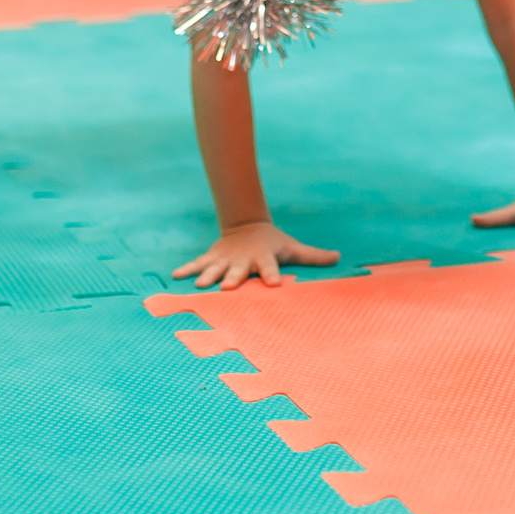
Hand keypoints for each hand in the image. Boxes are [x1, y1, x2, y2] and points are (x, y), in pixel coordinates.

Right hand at [172, 221, 338, 290]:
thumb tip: (339, 257)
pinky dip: (187, 269)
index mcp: (264, 257)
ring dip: (207, 276)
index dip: (273, 274)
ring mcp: (225, 259)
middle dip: (233, 278)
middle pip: (238, 270)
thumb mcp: (292, 247)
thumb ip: (314, 256)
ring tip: (199, 285)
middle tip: (227, 287)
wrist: (246, 226)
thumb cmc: (273, 243)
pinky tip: (175, 276)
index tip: (275, 284)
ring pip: (215, 268)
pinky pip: (197, 264)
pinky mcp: (212, 258)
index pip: (270, 266)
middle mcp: (243, 259)